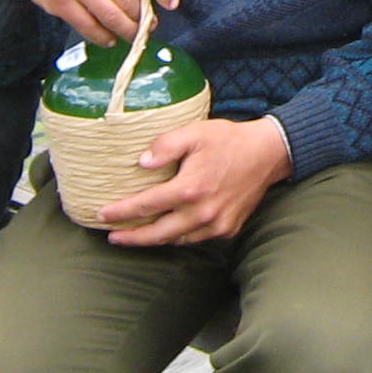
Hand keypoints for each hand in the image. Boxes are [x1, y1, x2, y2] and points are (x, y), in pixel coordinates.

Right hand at [0, 0, 180, 44]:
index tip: (172, 3)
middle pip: (130, 2)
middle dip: (143, 18)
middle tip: (148, 25)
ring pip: (111, 18)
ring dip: (126, 31)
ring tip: (132, 34)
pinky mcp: (59, 2)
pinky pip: (87, 27)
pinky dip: (102, 37)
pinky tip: (108, 38)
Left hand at [97, 114, 293, 245]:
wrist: (268, 153)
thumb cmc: (229, 140)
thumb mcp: (194, 132)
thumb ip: (165, 145)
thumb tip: (142, 163)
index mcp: (189, 189)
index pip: (146, 206)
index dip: (121, 212)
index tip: (102, 215)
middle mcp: (202, 212)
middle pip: (157, 234)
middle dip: (132, 238)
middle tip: (112, 237)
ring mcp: (217, 224)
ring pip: (177, 240)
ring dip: (155, 240)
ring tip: (136, 236)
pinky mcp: (228, 229)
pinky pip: (197, 238)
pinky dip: (179, 237)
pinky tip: (169, 230)